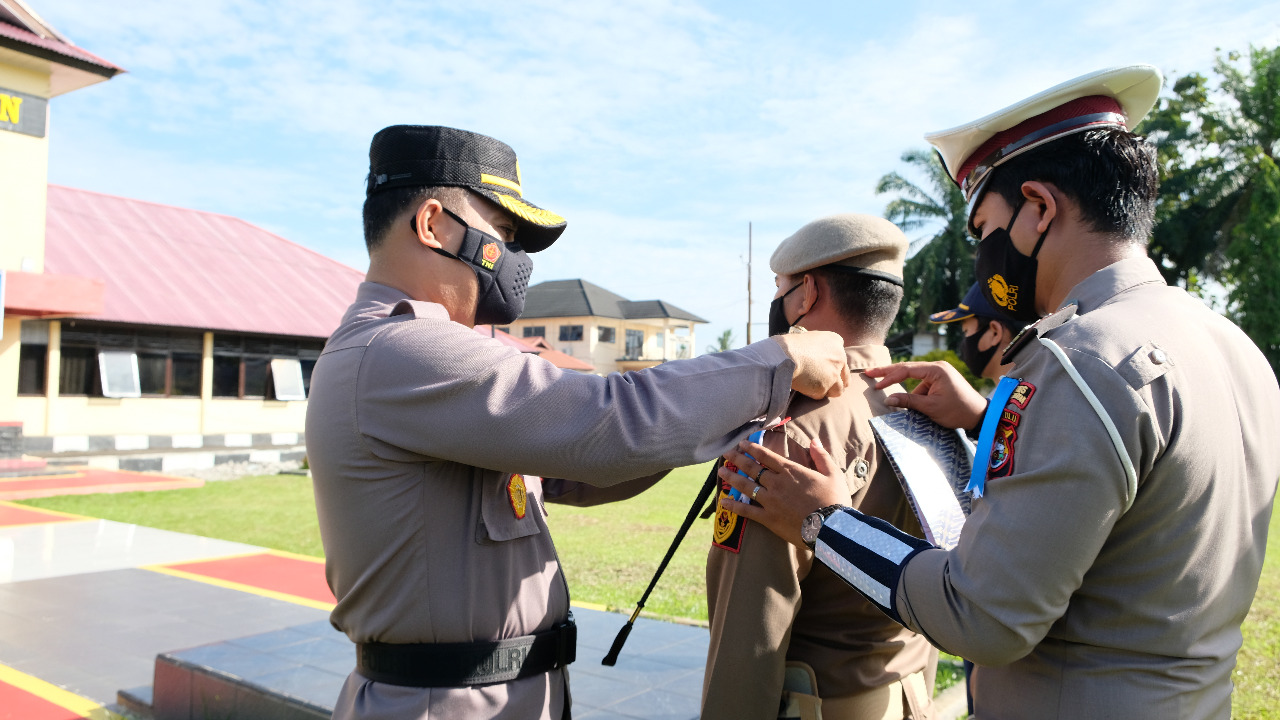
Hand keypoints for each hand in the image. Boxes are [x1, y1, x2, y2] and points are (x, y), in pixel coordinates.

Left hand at [718, 437, 848, 548]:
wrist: (831, 527)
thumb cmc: (834, 500)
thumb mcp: (833, 474)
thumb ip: (821, 456)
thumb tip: (814, 440)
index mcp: (791, 471)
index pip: (766, 456)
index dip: (752, 448)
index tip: (741, 443)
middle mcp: (777, 483)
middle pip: (752, 468)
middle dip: (737, 459)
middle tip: (726, 453)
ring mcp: (770, 501)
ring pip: (746, 486)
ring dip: (732, 477)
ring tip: (720, 471)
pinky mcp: (768, 518)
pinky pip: (746, 511)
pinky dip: (734, 506)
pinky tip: (723, 502)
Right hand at [771, 331, 849, 399]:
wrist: (783, 356)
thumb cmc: (789, 346)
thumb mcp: (809, 338)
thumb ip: (819, 347)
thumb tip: (817, 356)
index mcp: (835, 341)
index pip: (842, 358)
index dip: (834, 366)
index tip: (826, 369)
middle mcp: (840, 357)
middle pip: (845, 376)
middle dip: (836, 381)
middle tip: (824, 383)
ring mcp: (834, 373)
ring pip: (838, 390)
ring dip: (828, 391)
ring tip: (814, 388)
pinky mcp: (825, 387)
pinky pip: (821, 395)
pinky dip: (813, 394)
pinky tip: (804, 387)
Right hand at [865, 360, 986, 430]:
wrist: (979, 415)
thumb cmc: (958, 411)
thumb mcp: (931, 407)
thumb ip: (908, 401)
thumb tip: (888, 399)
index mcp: (936, 370)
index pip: (906, 370)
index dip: (889, 377)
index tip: (876, 384)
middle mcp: (937, 367)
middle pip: (907, 368)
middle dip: (888, 373)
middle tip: (869, 373)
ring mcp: (939, 373)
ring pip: (914, 379)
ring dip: (905, 389)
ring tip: (892, 393)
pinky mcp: (940, 380)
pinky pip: (922, 385)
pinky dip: (915, 393)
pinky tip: (912, 403)